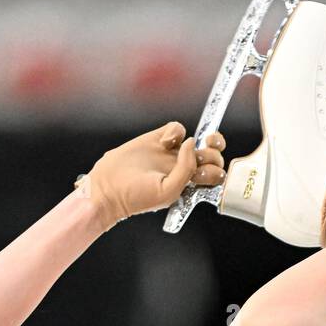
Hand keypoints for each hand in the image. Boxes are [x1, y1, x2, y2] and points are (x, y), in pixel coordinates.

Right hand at [76, 121, 225, 230]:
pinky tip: (164, 142)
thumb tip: (193, 143)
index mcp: (189, 185)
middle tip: (204, 154)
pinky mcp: (158, 139)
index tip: (206, 169)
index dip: (216, 169)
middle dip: (213, 153)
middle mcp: (183, 168)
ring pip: (198, 140)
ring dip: (199, 140)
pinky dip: (175, 132)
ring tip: (185, 147)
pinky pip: (177, 128)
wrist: (109, 187)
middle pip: (211, 156)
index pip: (214, 174)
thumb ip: (186, 169)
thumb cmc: (137, 196)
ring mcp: (171, 153)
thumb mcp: (168, 190)